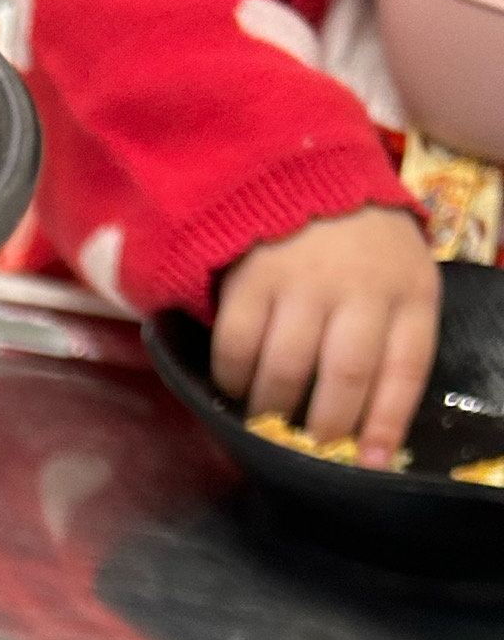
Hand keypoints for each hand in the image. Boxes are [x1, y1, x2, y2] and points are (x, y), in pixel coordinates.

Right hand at [211, 206, 439, 468]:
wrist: (304, 176)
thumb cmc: (359, 250)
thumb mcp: (398, 285)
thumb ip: (390, 347)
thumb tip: (370, 440)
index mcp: (409, 292)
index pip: (404, 370)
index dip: (386, 424)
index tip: (369, 463)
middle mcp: (360, 286)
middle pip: (344, 377)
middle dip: (323, 427)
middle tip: (307, 445)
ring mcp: (302, 282)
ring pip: (284, 371)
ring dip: (271, 409)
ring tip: (268, 417)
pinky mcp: (251, 280)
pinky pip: (235, 349)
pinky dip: (231, 379)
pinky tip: (236, 384)